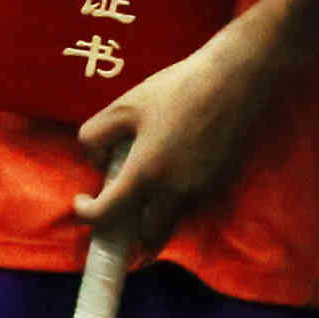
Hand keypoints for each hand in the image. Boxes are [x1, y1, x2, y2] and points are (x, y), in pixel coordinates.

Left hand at [68, 32, 272, 268]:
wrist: (235, 80)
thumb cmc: (176, 90)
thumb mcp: (122, 107)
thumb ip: (95, 136)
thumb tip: (97, 161)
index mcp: (146, 175)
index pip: (107, 215)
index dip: (87, 214)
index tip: (83, 201)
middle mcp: (176, 193)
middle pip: (149, 237)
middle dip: (130, 235)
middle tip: (119, 212)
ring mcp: (203, 192)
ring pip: (174, 222)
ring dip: (156, 218)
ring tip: (145, 192)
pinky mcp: (222, 183)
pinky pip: (193, 205)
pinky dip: (177, 202)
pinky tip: (173, 173)